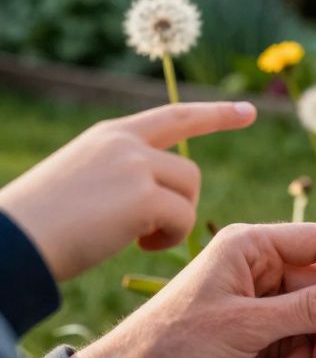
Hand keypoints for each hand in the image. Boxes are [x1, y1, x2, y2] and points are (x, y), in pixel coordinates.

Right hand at [0, 102, 256, 279]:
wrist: (10, 242)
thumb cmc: (40, 224)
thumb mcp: (79, 180)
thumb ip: (119, 174)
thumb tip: (152, 193)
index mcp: (110, 136)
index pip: (175, 115)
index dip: (215, 113)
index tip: (249, 110)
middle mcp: (125, 144)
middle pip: (189, 169)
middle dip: (185, 201)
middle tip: (158, 229)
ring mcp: (135, 167)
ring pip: (188, 193)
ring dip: (172, 222)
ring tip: (137, 239)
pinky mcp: (142, 196)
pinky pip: (182, 218)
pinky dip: (169, 238)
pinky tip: (139, 247)